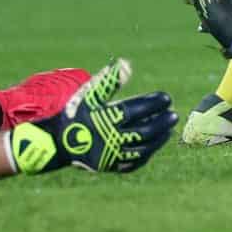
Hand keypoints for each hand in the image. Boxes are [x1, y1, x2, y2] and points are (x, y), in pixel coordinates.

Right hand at [8, 58, 175, 175]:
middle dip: (161, 122)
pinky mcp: (109, 167)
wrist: (58, 142)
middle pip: (143, 132)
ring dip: (158, 139)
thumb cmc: (76, 113)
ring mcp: (110, 156)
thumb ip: (109, 81)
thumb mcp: (90, 94)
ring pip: (141, 149)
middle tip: (174, 114)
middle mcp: (109, 139)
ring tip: (169, 128)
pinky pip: (133, 163)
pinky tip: (155, 143)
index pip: (136, 110)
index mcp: (105, 119)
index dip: (153, 103)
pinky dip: (146, 153)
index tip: (166, 97)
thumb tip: (127, 64)